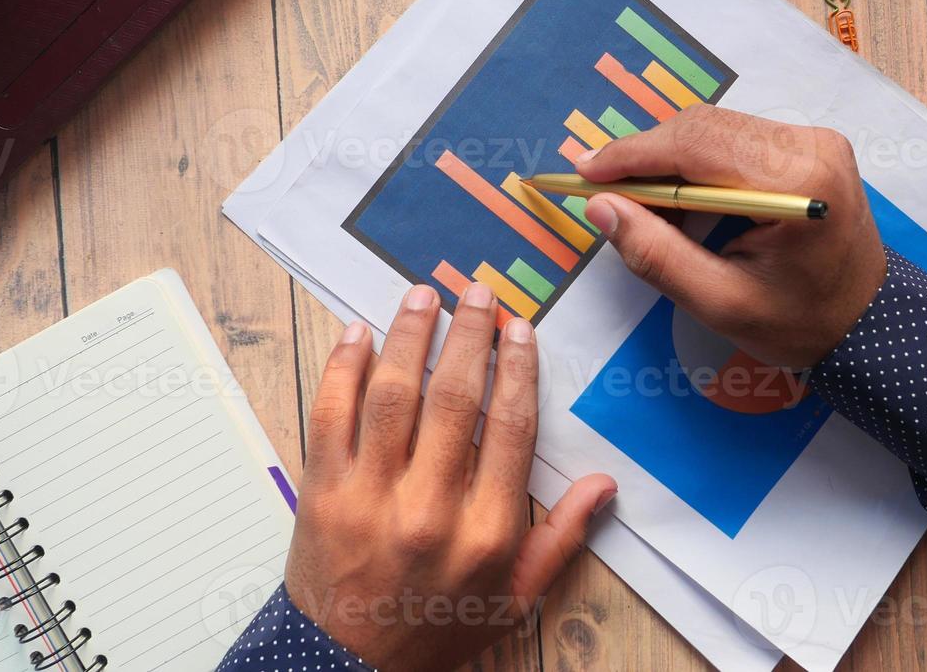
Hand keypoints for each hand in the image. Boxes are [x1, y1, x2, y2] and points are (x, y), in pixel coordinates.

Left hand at [285, 284, 616, 670]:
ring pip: (392, 395)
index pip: (510, 428)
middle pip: (453, 398)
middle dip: (468, 335)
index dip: (518, 370)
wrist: (348, 666)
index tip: (520, 330)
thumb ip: (560, 538)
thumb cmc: (438, 627)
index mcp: (485, 530)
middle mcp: (428, 506)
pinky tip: (359, 335)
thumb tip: (603, 484)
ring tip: (422, 295)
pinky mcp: (322, 491)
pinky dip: (343, 368)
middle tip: (476, 292)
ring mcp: (369, 496)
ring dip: (409, 336)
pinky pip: (331, 415)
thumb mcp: (515, 598)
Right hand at [578, 106, 886, 370]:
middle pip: (703, 128)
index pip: (696, 146)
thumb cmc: (800, 324)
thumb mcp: (720, 302)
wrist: (868, 325)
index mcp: (796, 185)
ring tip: (633, 196)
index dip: (633, 156)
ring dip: (668, 156)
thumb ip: (657, 254)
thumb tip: (601, 207)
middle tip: (599, 187)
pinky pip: (735, 136)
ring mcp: (814, 140)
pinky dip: (696, 160)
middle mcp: (810, 147)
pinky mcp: (810, 145)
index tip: (584, 172)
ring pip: (715, 127)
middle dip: (645, 155)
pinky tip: (674, 193)